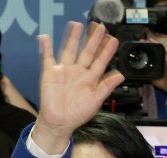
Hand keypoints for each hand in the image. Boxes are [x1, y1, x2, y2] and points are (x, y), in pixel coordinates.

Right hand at [34, 22, 123, 154]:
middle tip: (100, 27)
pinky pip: (47, 58)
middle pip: (87, 52)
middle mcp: (78, 72)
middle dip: (93, 40)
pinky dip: (46, 48)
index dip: (107, 51)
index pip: (100, 61)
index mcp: (90, 79)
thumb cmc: (78, 113)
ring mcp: (64, 71)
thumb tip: (121, 75)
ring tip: (77, 25)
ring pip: (69, 51)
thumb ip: (107, 86)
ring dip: (72, 38)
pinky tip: (46, 38)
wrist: (60, 122)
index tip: (113, 40)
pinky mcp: (50, 73)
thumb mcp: (97, 100)